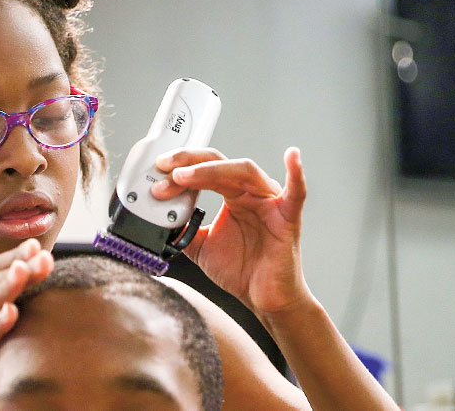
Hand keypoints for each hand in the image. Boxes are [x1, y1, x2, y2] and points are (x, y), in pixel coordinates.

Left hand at [150, 147, 311, 316]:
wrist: (264, 299)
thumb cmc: (241, 270)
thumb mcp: (200, 245)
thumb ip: (181, 228)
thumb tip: (158, 216)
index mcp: (233, 195)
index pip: (205, 170)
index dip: (180, 168)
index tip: (157, 171)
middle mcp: (251, 193)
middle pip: (220, 164)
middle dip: (189, 163)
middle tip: (164, 168)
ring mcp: (271, 202)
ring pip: (244, 172)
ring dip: (211, 170)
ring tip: (183, 175)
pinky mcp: (288, 218)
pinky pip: (297, 193)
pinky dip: (296, 173)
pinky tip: (291, 157)